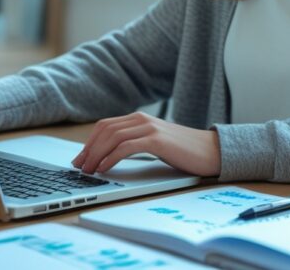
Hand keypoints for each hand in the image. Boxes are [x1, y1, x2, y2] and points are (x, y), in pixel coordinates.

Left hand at [71, 111, 220, 176]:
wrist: (211, 151)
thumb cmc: (183, 151)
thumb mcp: (154, 143)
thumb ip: (135, 143)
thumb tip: (109, 156)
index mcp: (139, 119)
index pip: (105, 125)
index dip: (89, 141)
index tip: (80, 158)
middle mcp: (142, 119)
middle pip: (105, 130)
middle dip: (88, 149)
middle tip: (78, 166)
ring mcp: (149, 128)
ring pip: (112, 138)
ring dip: (96, 155)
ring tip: (88, 170)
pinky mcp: (157, 140)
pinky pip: (126, 147)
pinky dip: (110, 158)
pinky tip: (103, 168)